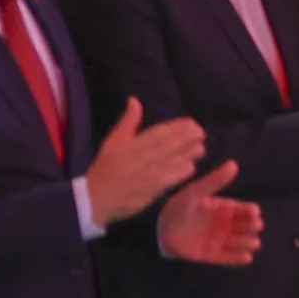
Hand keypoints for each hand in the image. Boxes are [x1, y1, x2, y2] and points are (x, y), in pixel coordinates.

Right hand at [85, 98, 208, 225]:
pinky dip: (185, 169)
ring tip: (200, 148)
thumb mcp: (114, 140)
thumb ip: (128, 121)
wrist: (97, 197)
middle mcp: (148, 155)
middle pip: (175, 143)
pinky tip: (191, 166)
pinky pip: (176, 176)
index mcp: (137, 142)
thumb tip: (134, 100)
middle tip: (201, 134)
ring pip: (179, 158)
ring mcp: (154, 171)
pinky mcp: (157, 187)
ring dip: (192, 152)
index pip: (163, 131)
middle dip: (191, 137)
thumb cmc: (105, 167)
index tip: (191, 123)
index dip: (180, 126)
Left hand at [156, 161, 262, 263]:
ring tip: (252, 243)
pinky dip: (239, 259)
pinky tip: (247, 258)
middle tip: (253, 227)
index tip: (254, 213)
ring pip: (241, 243)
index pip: (245, 210)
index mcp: (223, 208)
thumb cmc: (178, 208)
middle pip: (247, 227)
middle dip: (253, 228)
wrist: (158, 230)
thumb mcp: (196, 192)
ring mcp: (218, 240)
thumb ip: (214, 180)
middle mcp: (224, 224)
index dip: (252, 212)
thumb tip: (234, 164)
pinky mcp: (211, 255)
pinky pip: (229, 258)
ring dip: (248, 243)